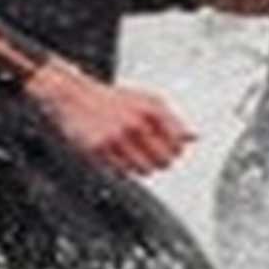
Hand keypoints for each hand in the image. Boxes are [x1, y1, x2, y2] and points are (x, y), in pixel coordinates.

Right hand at [30, 61, 193, 175]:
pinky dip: (123, 168)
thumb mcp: (146, 101)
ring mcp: (116, 137)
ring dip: (143, 167)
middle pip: (165, 160)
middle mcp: (135, 123)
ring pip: (145, 170)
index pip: (178, 142)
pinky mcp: (99, 150)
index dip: (176, 150)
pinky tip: (118, 154)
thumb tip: (194, 137)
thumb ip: (171, 120)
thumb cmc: (112, 99)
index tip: (171, 150)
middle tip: (154, 157)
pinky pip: (122, 172)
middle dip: (162, 162)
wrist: (74, 96)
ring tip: (134, 154)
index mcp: (151, 109)